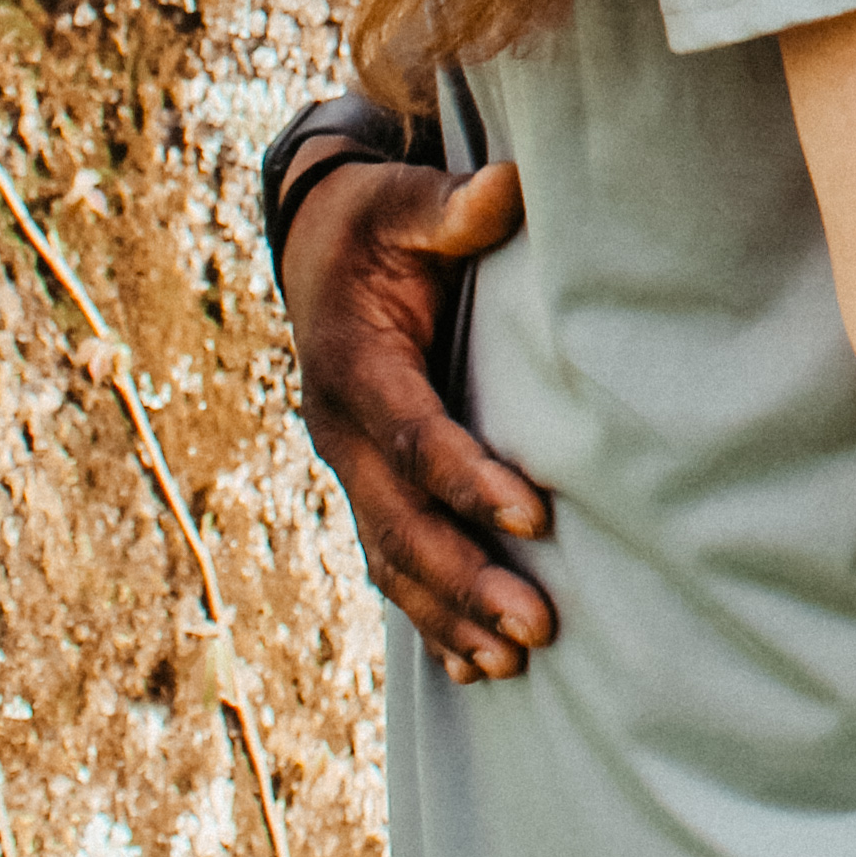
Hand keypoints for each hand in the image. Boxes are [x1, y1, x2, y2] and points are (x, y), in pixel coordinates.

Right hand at [282, 156, 556, 687]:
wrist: (317, 248)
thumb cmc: (378, 223)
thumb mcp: (404, 201)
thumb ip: (452, 206)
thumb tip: (507, 189)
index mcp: (353, 366)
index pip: (412, 435)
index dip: (467, 478)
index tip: (536, 515)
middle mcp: (339, 432)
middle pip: (400, 523)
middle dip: (466, 579)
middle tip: (538, 626)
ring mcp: (345, 469)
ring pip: (391, 559)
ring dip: (449, 614)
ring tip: (512, 663)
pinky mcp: (363, 487)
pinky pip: (389, 563)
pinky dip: (427, 616)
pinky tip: (471, 667)